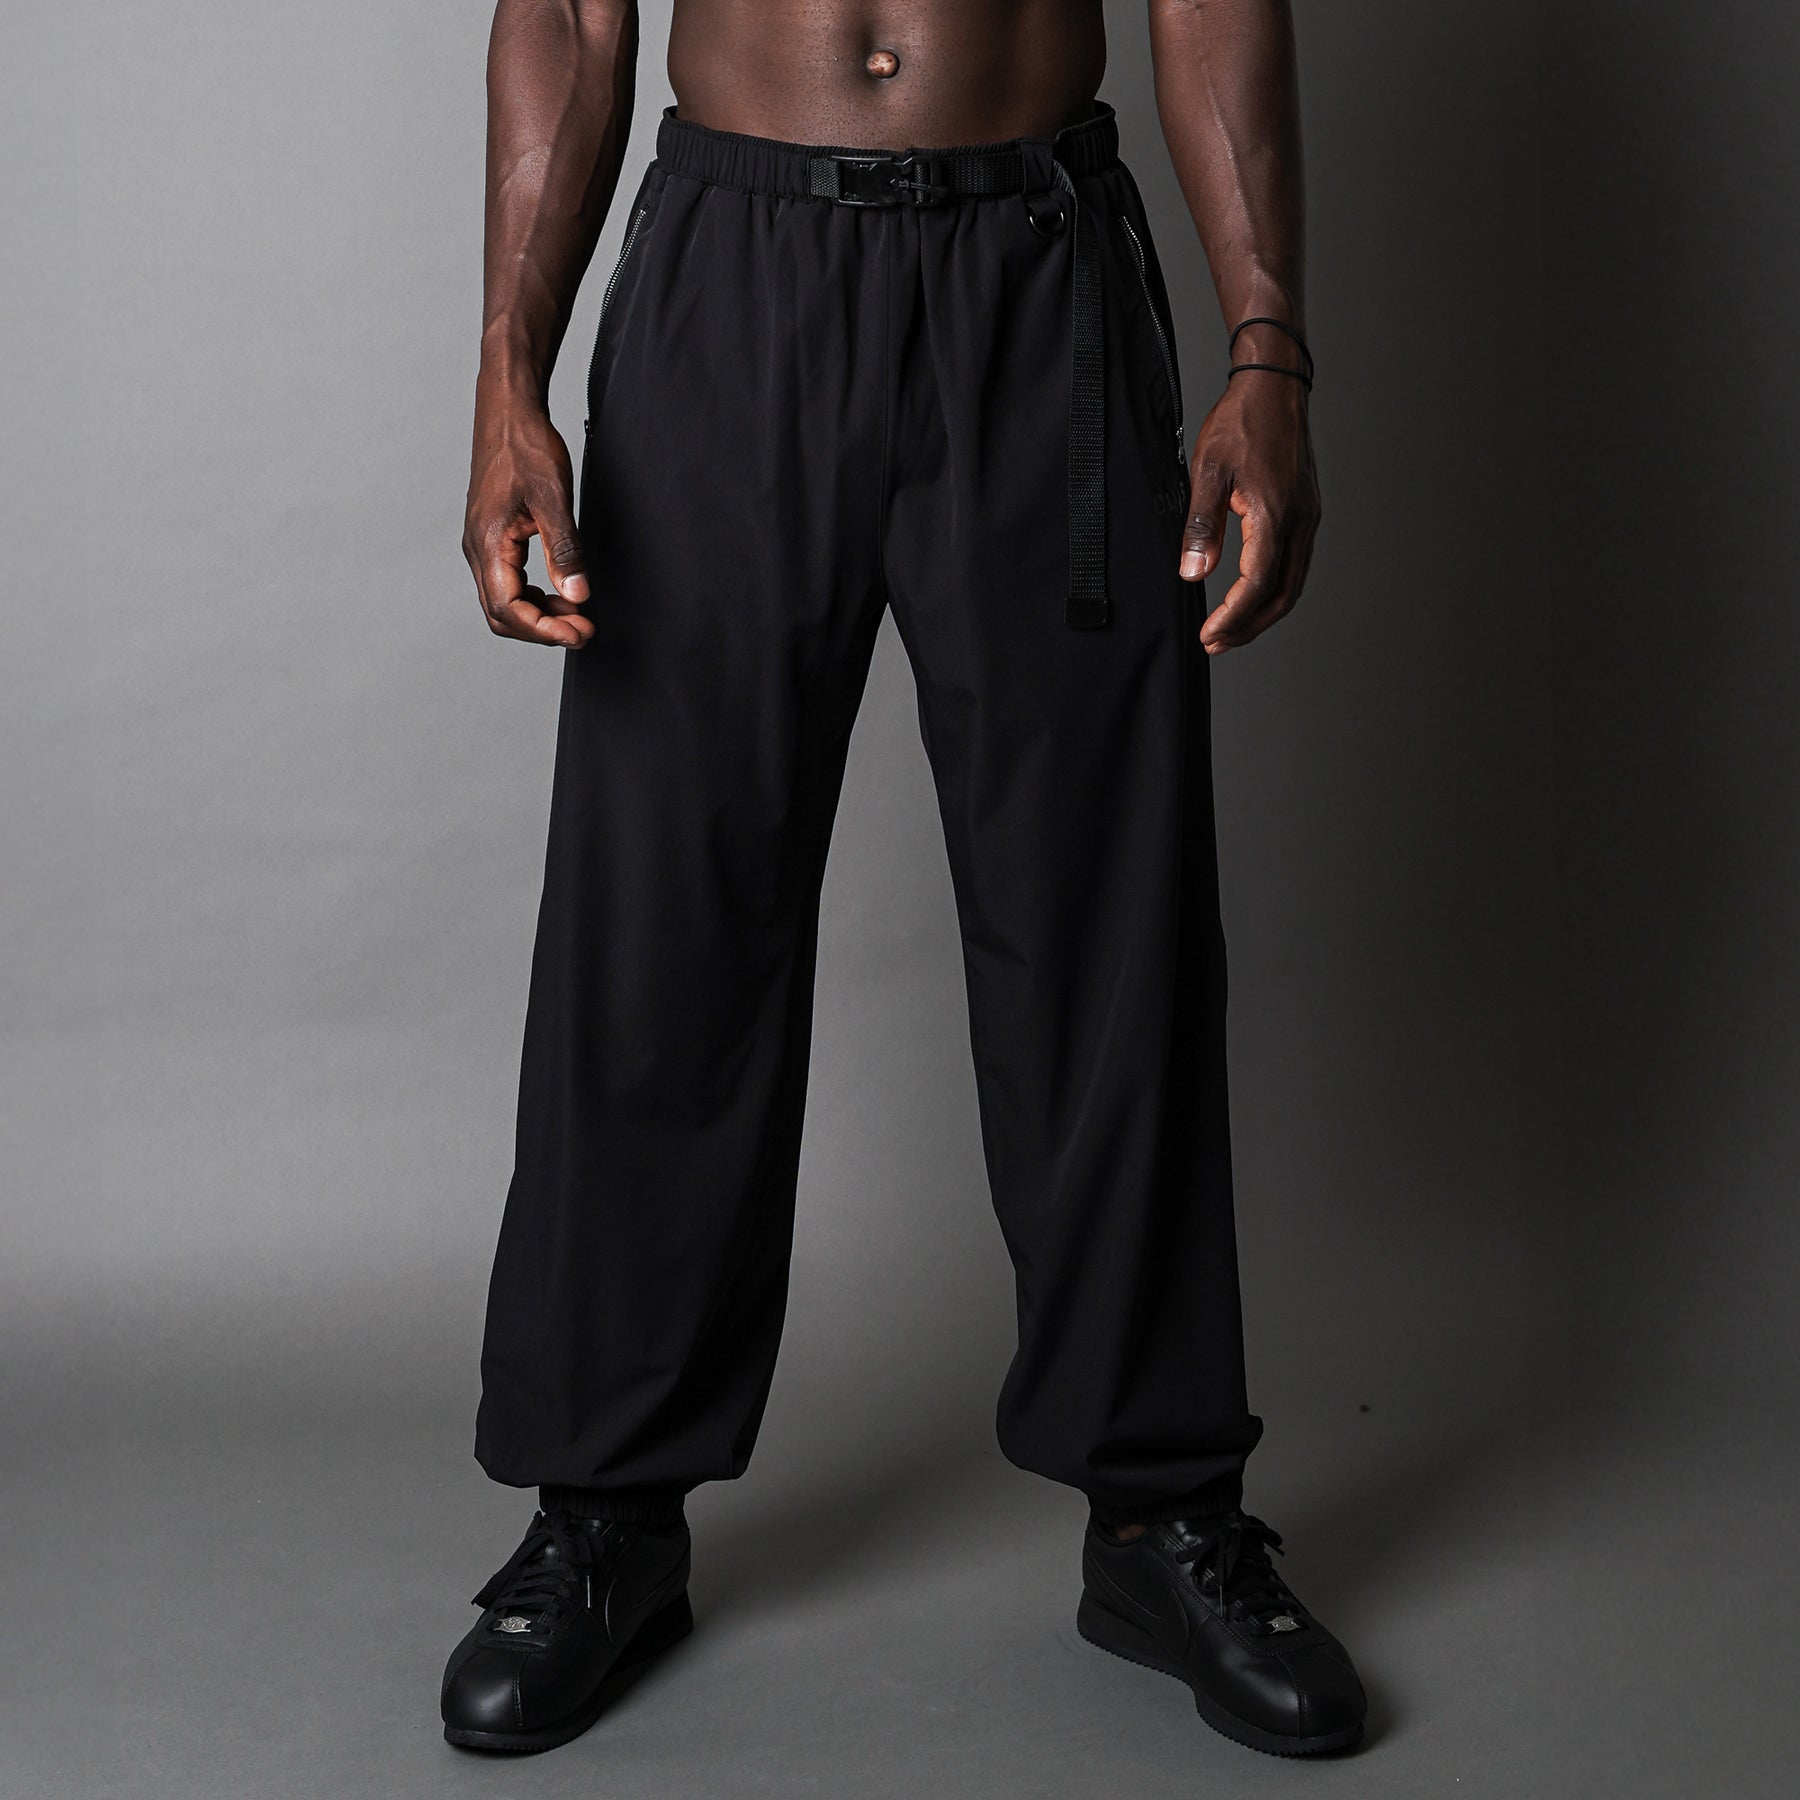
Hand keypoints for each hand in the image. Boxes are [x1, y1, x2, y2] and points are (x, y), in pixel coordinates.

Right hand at [463, 386, 593, 647]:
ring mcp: (481, 545)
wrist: (507, 411)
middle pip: (501, 614)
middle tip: (584, 631)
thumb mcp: (554, 498)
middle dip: (542, 629)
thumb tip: (579, 595)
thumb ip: (564, 550)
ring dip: (540, 615)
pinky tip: (562, 593)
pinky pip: (507, 583)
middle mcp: (476, 549)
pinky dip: (534, 597)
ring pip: (503, 602)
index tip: (580, 633)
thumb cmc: (526, 446)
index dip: (545, 630)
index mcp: (487, 542)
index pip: (508, 610)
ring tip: (578, 615)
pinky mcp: (491, 538)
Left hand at [1179, 371, 1319, 654]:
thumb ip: (1201, 526)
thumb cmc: (1241, 422)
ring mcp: (1308, 517)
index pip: (1257, 584)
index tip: (1209, 636)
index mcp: (1276, 514)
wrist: (1273, 386)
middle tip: (1217, 643)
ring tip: (1231, 629)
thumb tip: (1193, 574)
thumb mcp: (1207, 471)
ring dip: (1263, 613)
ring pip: (1293, 583)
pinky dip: (1274, 590)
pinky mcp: (1306, 512)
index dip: (1234, 617)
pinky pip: (1296, 564)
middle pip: (1282, 595)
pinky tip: (1251, 595)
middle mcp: (1300, 521)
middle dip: (1250, 626)